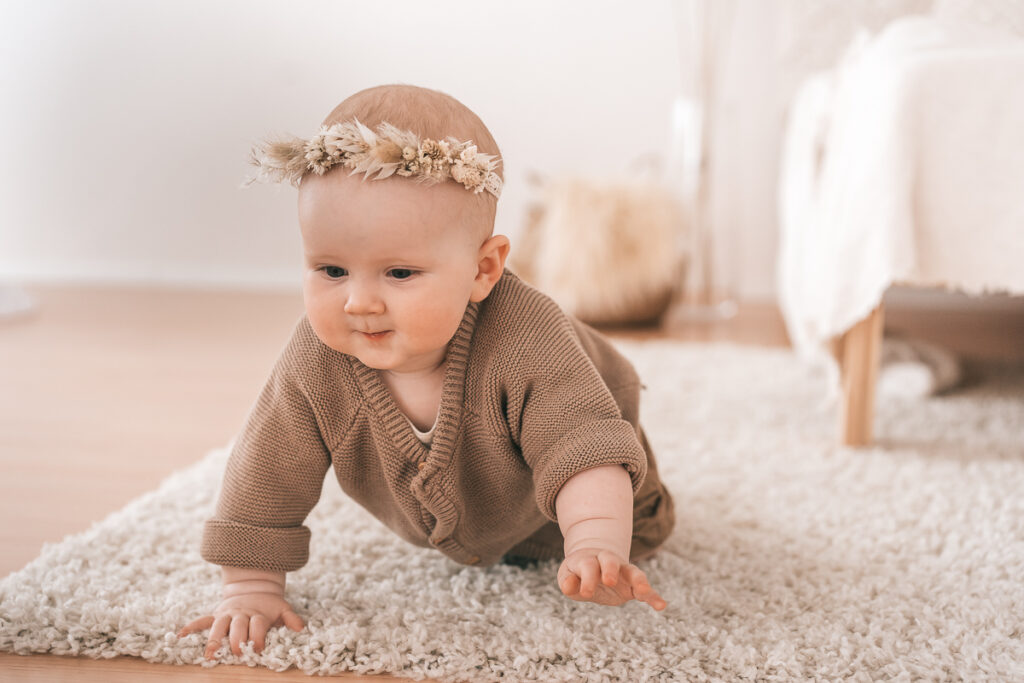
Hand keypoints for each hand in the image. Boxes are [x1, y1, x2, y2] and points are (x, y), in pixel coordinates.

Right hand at [178, 591, 304, 659]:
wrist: (254, 587)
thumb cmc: (269, 606)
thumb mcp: (282, 608)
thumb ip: (291, 618)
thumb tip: (301, 628)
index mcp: (257, 614)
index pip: (257, 625)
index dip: (258, 635)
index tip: (258, 647)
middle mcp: (240, 614)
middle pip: (238, 626)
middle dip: (237, 639)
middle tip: (238, 651)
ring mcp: (227, 614)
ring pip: (219, 625)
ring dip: (214, 639)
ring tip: (209, 653)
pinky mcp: (216, 615)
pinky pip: (202, 620)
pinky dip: (192, 626)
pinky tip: (181, 635)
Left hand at [557, 548, 666, 610]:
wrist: (595, 562)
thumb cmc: (578, 572)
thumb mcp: (568, 576)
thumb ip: (568, 582)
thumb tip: (567, 587)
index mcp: (589, 560)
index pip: (588, 566)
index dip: (587, 579)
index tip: (586, 593)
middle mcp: (608, 562)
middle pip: (610, 561)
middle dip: (610, 570)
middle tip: (609, 581)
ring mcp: (623, 572)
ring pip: (633, 572)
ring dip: (639, 580)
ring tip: (644, 591)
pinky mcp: (634, 586)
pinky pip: (646, 590)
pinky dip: (654, 597)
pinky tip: (661, 606)